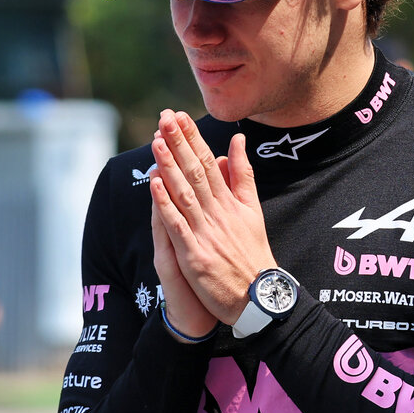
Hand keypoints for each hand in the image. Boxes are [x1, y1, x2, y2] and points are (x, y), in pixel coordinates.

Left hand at [150, 109, 276, 324]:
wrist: (258, 296)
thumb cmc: (252, 253)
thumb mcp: (253, 209)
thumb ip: (243, 176)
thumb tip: (237, 142)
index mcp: (231, 201)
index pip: (208, 163)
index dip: (192, 138)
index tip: (179, 116)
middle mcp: (218, 212)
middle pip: (196, 172)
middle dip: (179, 143)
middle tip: (164, 117)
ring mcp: (206, 232)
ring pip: (185, 193)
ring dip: (169, 166)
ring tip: (156, 142)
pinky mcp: (195, 254)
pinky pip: (177, 225)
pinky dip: (165, 204)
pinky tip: (155, 184)